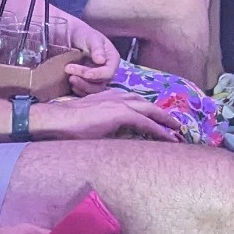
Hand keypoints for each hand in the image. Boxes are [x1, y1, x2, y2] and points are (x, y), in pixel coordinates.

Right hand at [34, 90, 179, 141]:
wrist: (57, 119)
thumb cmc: (68, 125)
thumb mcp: (91, 122)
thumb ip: (104, 124)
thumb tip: (113, 136)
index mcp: (109, 97)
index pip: (133, 102)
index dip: (147, 110)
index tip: (156, 118)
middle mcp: (116, 96)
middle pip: (145, 103)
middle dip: (161, 113)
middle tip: (174, 123)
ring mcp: (119, 103)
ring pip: (149, 111)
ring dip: (164, 120)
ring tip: (176, 130)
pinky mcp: (120, 113)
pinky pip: (145, 122)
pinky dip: (158, 129)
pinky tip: (167, 137)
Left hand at [54, 15, 119, 89]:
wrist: (71, 37)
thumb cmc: (83, 34)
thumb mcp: (91, 37)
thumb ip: (97, 48)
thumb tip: (101, 60)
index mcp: (112, 59)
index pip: (108, 72)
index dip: (97, 75)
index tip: (85, 73)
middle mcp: (107, 71)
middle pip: (101, 83)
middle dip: (85, 79)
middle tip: (69, 70)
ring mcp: (98, 78)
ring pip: (93, 90)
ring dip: (81, 86)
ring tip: (69, 78)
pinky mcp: (88, 83)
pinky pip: (86, 92)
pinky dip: (78, 90)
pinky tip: (70, 83)